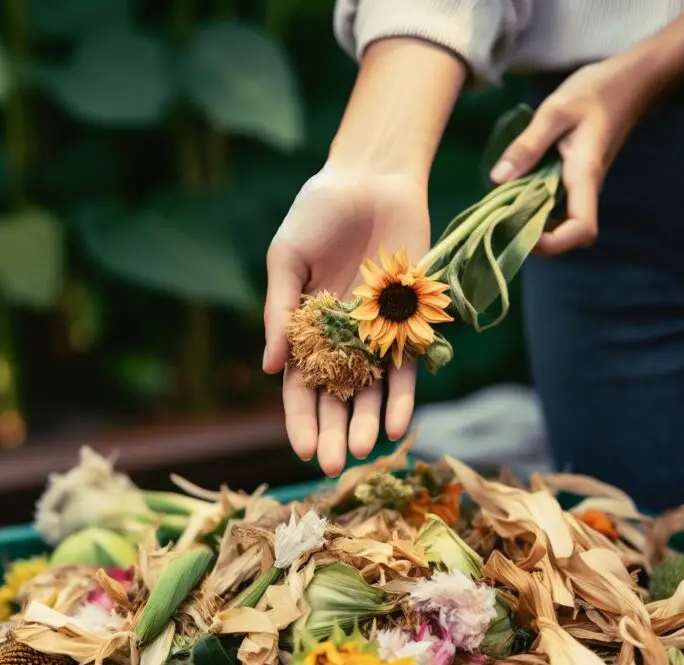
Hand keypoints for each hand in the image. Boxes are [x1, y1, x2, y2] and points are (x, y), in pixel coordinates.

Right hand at [264, 165, 429, 476]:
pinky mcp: (410, 322)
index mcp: (307, 329)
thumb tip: (272, 368)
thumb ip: (280, 311)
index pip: (301, 387)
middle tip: (331, 466)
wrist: (371, 179)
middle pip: (337, 397)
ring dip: (366, 421)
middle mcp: (342, 340)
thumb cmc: (318, 214)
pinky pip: (407, 365)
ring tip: (362, 451)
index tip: (301, 450)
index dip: (301, 419)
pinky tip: (396, 423)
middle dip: (333, 432)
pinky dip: (402, 394)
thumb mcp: (286, 258)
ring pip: (372, 390)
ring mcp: (377, 334)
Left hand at [490, 58, 652, 255]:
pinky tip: (515, 191)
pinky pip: (557, 205)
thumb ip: (527, 145)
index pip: (581, 230)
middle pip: (569, 235)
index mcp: (585, 177)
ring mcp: (583, 186)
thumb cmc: (596, 91)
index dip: (554, 244)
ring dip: (534, 223)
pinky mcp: (577, 179)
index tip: (522, 232)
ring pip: (562, 222)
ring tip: (502, 208)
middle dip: (537, 239)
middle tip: (501, 222)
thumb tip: (497, 179)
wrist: (631, 79)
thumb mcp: (554, 111)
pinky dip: (536, 206)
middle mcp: (586, 189)